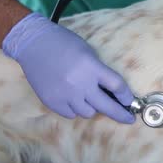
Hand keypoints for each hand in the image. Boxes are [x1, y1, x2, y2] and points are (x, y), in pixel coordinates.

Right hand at [2, 12, 135, 123]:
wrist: (33, 43)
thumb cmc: (64, 44)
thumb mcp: (89, 53)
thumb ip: (100, 72)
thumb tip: (113, 93)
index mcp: (91, 67)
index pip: (117, 86)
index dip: (126, 96)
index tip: (129, 101)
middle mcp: (79, 83)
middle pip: (106, 106)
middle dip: (120, 114)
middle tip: (128, 119)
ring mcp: (64, 94)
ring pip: (87, 113)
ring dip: (92, 107)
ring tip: (87, 96)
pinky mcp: (51, 101)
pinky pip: (70, 114)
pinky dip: (75, 109)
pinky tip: (73, 98)